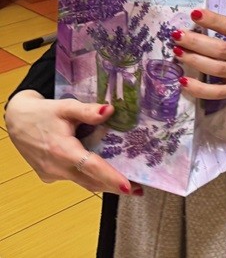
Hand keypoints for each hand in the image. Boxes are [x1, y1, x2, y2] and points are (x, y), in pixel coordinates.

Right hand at [4, 91, 142, 195]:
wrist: (16, 120)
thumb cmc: (43, 113)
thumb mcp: (65, 107)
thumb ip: (87, 111)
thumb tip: (110, 110)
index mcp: (62, 150)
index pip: (92, 167)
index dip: (111, 177)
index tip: (128, 187)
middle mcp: (57, 167)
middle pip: (91, 181)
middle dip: (114, 186)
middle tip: (139, 189)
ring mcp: (52, 174)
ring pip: (82, 181)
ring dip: (102, 183)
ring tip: (126, 183)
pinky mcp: (49, 175)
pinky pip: (73, 177)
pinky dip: (87, 176)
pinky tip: (100, 170)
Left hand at [171, 8, 225, 111]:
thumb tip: (210, 22)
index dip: (212, 19)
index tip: (195, 13)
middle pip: (218, 48)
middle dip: (195, 41)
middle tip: (177, 35)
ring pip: (214, 68)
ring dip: (193, 60)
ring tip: (177, 52)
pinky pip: (215, 91)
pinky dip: (198, 88)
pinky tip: (183, 81)